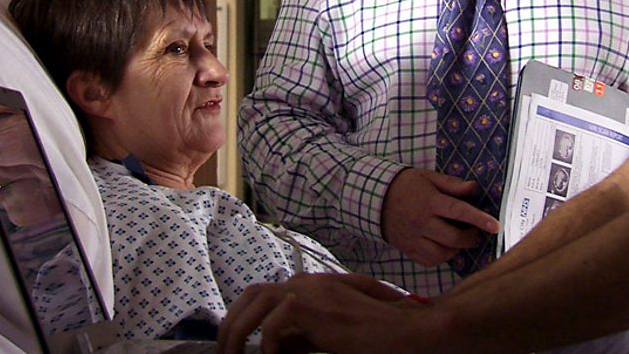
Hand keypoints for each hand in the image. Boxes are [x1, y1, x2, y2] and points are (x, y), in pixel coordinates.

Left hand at [217, 273, 428, 353]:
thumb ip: (299, 336)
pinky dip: (270, 347)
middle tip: (225, 352)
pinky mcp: (314, 305)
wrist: (403, 331)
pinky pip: (275, 327)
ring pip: (257, 304)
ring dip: (239, 332)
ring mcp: (310, 289)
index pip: (261, 295)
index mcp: (309, 286)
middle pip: (252, 294)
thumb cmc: (370, 335)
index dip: (242, 318)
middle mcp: (306, 281)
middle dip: (231, 324)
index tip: (235, 344)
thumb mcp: (326, 335)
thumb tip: (272, 348)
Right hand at [381, 168, 500, 265]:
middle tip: (475, 232)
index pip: (459, 211)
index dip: (479, 219)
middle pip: (453, 238)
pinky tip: (445, 247)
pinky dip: (442, 257)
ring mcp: (414, 238)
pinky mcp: (408, 249)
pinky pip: (429, 260)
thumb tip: (474, 188)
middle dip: (471, 238)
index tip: (495, 226)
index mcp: (429, 201)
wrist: (372, 197)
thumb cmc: (404, 184)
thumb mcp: (427, 177)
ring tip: (459, 239)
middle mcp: (422, 222)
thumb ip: (452, 184)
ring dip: (457, 249)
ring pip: (442, 253)